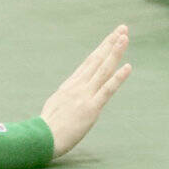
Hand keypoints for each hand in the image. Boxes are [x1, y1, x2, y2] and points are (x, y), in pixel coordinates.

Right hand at [40, 25, 131, 158]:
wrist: (41, 140)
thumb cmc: (47, 126)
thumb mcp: (57, 104)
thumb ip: (68, 95)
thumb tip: (73, 90)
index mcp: (71, 84)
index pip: (90, 61)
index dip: (102, 48)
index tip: (112, 36)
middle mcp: (79, 85)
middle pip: (98, 59)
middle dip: (111, 43)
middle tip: (123, 28)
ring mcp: (85, 95)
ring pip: (103, 69)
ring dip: (115, 52)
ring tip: (125, 38)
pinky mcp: (91, 108)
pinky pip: (107, 90)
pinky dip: (118, 77)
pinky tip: (128, 67)